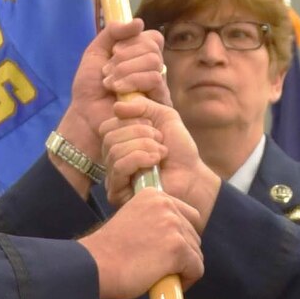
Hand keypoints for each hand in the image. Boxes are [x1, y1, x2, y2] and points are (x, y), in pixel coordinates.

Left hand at [56, 22, 165, 164]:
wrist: (85, 115)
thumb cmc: (90, 86)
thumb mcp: (96, 51)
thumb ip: (113, 32)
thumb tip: (139, 22)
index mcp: (141, 56)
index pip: (153, 38)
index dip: (134, 41)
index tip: (113, 52)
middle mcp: (152, 70)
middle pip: (153, 48)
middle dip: (125, 57)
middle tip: (106, 71)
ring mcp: (157, 87)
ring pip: (154, 63)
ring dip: (127, 69)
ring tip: (109, 83)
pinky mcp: (158, 103)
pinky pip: (155, 81)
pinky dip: (133, 80)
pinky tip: (118, 91)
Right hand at [82, 186, 202, 298]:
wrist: (94, 266)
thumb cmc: (108, 252)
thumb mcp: (133, 220)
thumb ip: (155, 222)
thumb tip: (177, 238)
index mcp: (154, 195)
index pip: (187, 216)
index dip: (179, 238)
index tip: (163, 252)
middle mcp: (166, 204)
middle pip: (194, 234)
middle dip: (183, 254)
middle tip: (162, 267)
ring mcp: (173, 225)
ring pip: (196, 253)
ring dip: (183, 268)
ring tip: (161, 276)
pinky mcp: (178, 248)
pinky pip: (197, 269)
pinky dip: (187, 280)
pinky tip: (167, 283)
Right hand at [101, 97, 220, 222]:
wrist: (192, 175)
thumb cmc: (179, 149)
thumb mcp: (163, 116)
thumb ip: (141, 105)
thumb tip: (116, 107)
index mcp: (119, 142)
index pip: (107, 127)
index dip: (130, 121)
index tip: (153, 126)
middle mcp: (112, 160)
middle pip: (109, 137)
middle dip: (139, 133)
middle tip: (160, 140)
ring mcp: (114, 178)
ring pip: (114, 151)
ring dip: (143, 145)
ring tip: (162, 152)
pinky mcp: (118, 193)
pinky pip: (119, 167)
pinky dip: (139, 158)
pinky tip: (156, 161)